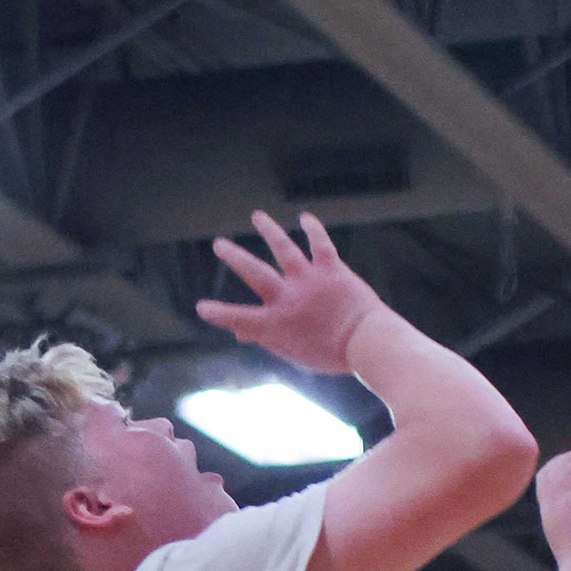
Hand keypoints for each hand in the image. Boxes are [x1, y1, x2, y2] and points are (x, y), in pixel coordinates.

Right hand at [195, 211, 380, 375]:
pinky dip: (313, 229)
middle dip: (234, 257)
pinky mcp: (332, 269)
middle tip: (219, 244)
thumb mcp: (294, 353)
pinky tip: (304, 217)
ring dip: (269, 230)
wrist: (368, 343)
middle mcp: (289, 298)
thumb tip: (240, 333)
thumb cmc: (331, 354)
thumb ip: (267, 339)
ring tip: (257, 216)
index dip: (219, 314)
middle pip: (255, 272)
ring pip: (284, 248)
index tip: (202, 307)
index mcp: (277, 324)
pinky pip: (320, 244)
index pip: (239, 318)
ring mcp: (310, 280)